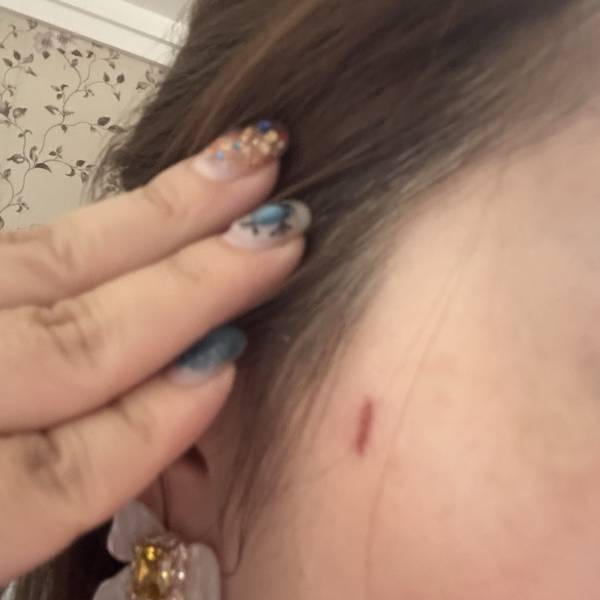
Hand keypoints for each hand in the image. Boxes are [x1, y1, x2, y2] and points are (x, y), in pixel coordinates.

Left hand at [0, 122, 308, 582]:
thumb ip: (46, 487)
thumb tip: (182, 394)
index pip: (58, 467)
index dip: (153, 421)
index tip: (236, 357)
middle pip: (69, 344)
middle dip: (194, 287)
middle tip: (284, 227)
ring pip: (49, 263)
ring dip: (164, 218)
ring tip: (243, 168)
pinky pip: (22, 243)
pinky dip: (103, 227)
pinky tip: (160, 205)